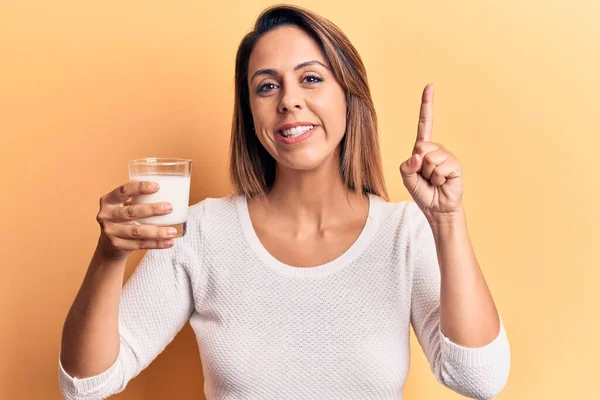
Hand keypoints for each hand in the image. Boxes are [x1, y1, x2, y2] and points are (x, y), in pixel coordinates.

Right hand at [95, 181, 176, 259]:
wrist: (108, 245)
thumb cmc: (122, 219)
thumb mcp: (124, 206)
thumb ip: (138, 199)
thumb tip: (170, 191)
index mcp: (108, 201)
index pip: (123, 191)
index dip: (139, 187)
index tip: (157, 186)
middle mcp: (106, 215)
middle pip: (131, 212)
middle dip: (152, 209)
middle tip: (169, 207)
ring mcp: (110, 232)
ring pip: (137, 231)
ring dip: (157, 232)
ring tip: (173, 231)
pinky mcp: (118, 246)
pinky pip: (140, 244)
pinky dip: (156, 244)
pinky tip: (169, 242)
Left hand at [399, 84, 463, 218]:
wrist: (436, 208)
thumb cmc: (422, 191)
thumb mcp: (406, 177)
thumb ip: (407, 165)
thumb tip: (419, 155)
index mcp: (423, 148)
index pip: (425, 124)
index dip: (427, 105)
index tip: (430, 87)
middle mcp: (436, 149)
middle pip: (421, 147)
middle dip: (418, 166)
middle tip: (425, 177)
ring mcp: (447, 156)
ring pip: (429, 159)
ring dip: (428, 174)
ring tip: (433, 181)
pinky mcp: (455, 165)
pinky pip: (440, 167)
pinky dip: (437, 178)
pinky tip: (442, 183)